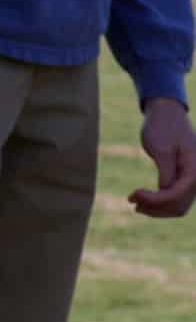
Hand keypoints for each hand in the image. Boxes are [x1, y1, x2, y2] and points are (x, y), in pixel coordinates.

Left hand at [132, 98, 195, 217]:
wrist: (167, 113)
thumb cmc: (162, 126)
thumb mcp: (160, 147)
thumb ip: (166, 171)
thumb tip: (165, 192)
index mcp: (195, 169)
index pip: (176, 195)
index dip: (154, 200)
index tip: (133, 194)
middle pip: (179, 206)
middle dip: (154, 207)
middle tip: (131, 200)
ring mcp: (194, 179)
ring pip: (179, 206)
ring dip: (157, 208)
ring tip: (134, 203)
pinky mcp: (186, 178)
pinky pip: (177, 198)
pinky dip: (161, 202)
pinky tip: (143, 199)